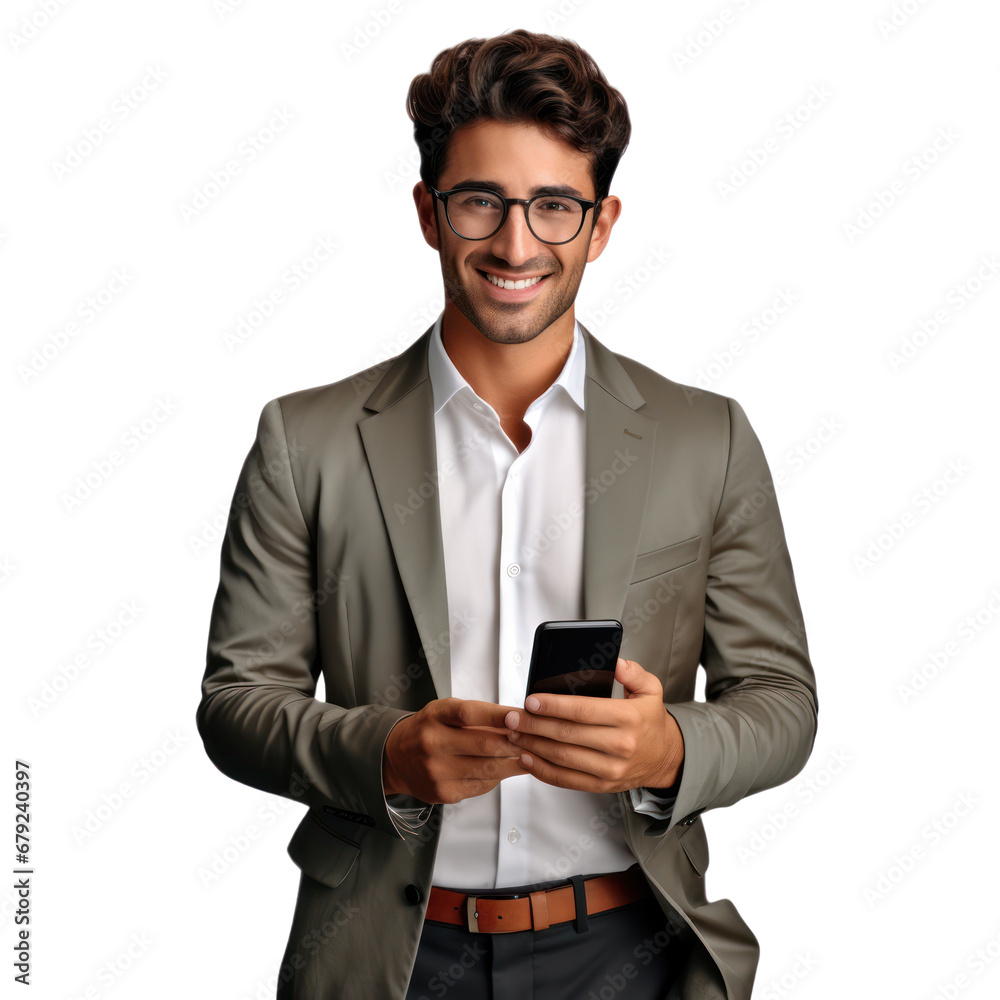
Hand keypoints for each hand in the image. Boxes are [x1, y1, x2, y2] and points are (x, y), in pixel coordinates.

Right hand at [382, 697, 526, 804]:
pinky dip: (497, 778)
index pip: (470, 713)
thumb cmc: (427, 729)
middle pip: (484, 744)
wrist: (395, 758)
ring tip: (526, 756)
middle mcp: (433, 742)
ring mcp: (437, 771)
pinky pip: (480, 786)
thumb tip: (514, 721)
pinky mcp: (443, 792)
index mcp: (435, 716)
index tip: (519, 717)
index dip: (498, 716)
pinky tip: (504, 770)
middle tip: (532, 740)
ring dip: (512, 763)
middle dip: (514, 743)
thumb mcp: (444, 711)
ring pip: (487, 769)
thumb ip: (476, 715)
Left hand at [503, 658, 683, 792]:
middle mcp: (619, 746)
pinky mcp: (602, 785)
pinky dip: (542, 770)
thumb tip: (614, 662)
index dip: (554, 706)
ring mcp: (610, 769)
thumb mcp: (651, 689)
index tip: (531, 700)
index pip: (583, 710)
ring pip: (562, 758)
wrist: (666, 758)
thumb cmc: (651, 722)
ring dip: (533, 745)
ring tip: (514, 734)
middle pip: (567, 734)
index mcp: (628, 719)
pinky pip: (566, 780)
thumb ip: (632, 672)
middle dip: (534, 725)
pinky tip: (527, 757)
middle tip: (512, 717)